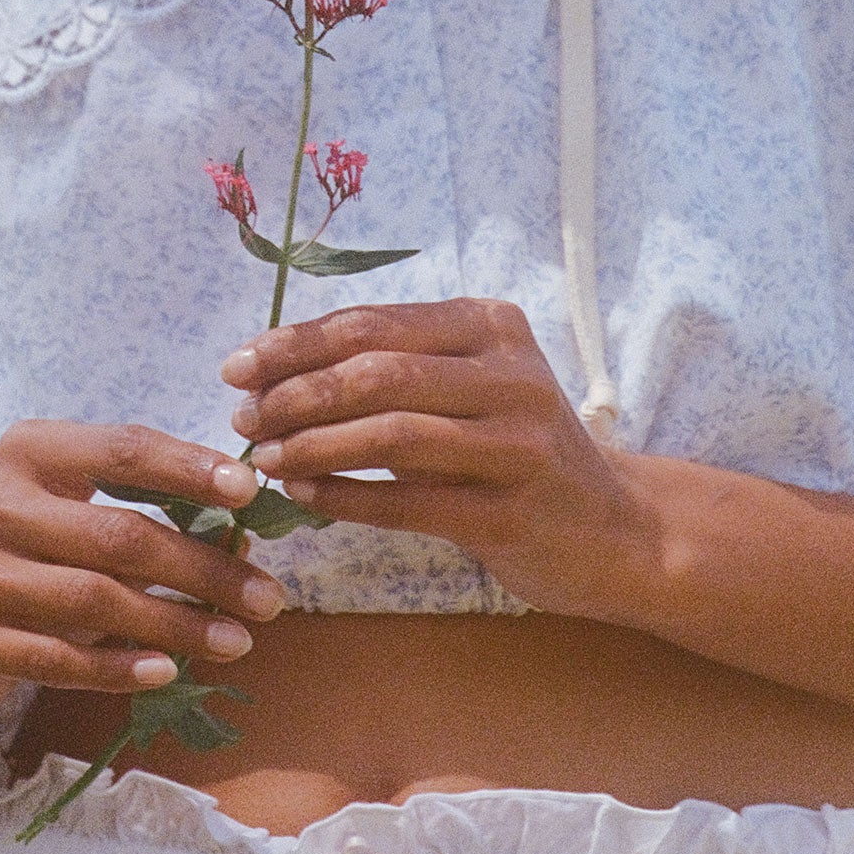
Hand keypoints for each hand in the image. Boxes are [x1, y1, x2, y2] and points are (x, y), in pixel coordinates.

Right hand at [0, 421, 285, 722]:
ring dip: (176, 625)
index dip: (188, 467)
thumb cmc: (32, 554)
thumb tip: (239, 540)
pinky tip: (167, 672)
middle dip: (202, 568)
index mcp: (29, 450)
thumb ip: (147, 516)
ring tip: (236, 641)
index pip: (122, 448)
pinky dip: (118, 668)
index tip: (250, 490)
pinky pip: (57, 658)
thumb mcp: (79, 516)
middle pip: (118, 534)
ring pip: (95, 600)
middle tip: (268, 598)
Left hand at [222, 299, 660, 618]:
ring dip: (312, 445)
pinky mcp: (513, 512)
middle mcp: (510, 373)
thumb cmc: (515, 450)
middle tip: (241, 417)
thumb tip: (275, 370)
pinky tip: (306, 496)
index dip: (296, 343)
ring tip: (262, 460)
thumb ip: (393, 369)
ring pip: (391, 433)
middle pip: (378, 371)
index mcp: (491, 325)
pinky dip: (347, 497)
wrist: (614, 530)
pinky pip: (410, 502)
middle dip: (295, 392)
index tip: (238, 366)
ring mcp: (518, 443)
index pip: (373, 323)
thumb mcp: (468, 387)